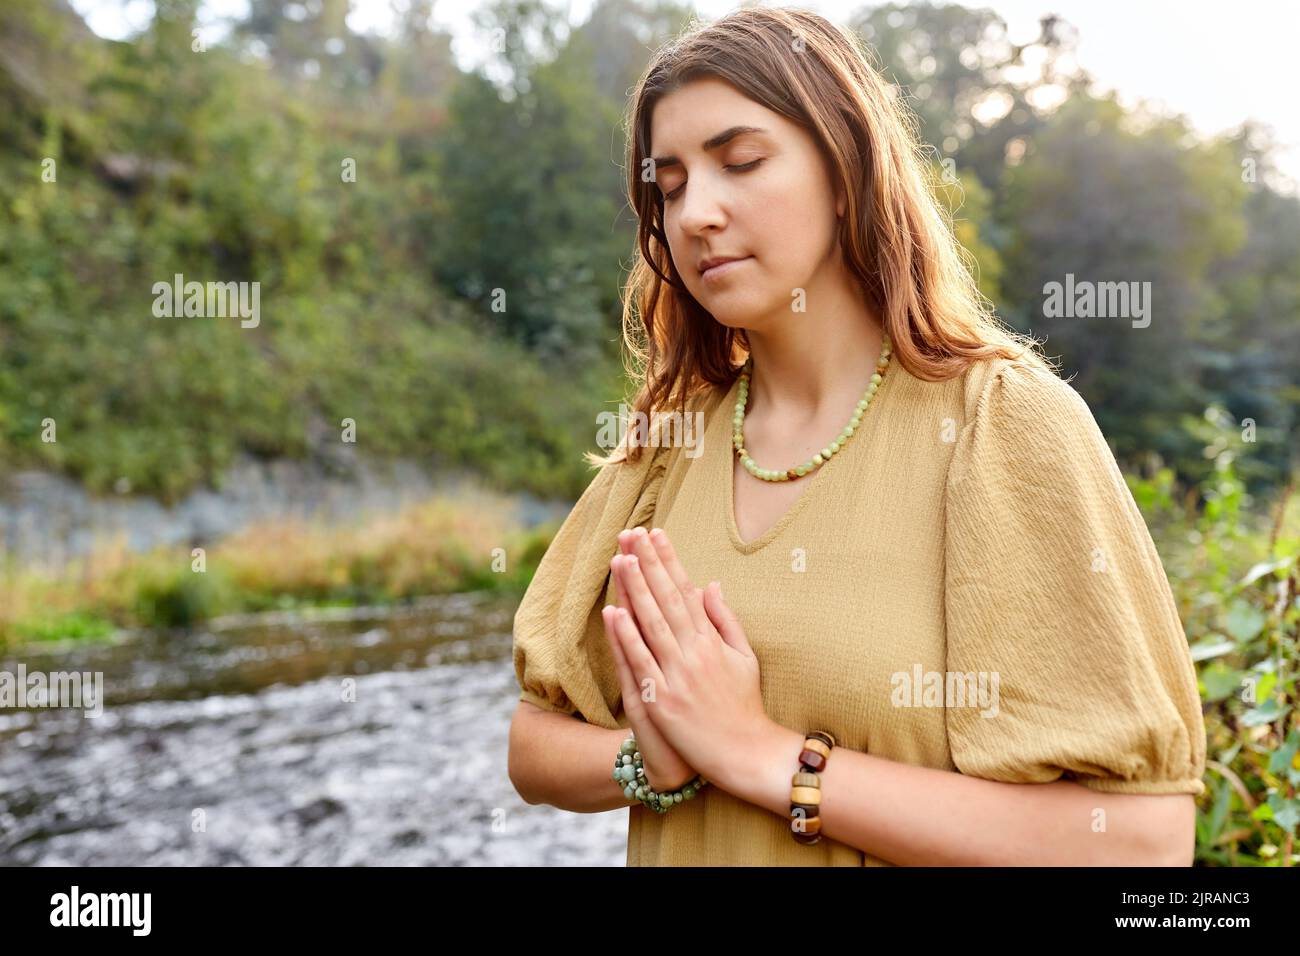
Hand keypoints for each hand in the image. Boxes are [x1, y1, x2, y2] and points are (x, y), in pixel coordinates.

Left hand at [606, 526, 767, 786]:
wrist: (746, 752)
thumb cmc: (744, 705)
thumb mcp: (744, 656)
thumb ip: (725, 619)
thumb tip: (710, 584)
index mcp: (712, 640)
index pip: (686, 590)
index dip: (669, 561)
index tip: (656, 534)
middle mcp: (694, 652)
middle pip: (666, 599)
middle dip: (648, 564)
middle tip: (632, 534)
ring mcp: (677, 674)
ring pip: (651, 624)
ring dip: (634, 590)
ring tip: (620, 559)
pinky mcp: (662, 699)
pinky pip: (640, 662)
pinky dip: (626, 636)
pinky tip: (613, 612)